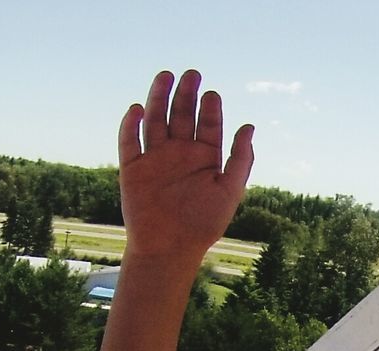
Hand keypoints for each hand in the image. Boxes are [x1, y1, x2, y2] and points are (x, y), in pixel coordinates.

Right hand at [118, 69, 253, 264]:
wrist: (170, 248)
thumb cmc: (204, 224)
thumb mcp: (229, 191)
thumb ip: (240, 159)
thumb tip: (250, 126)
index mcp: (205, 160)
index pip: (208, 127)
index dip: (210, 110)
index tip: (212, 94)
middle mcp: (180, 155)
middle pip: (181, 117)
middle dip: (186, 96)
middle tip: (192, 75)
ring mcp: (155, 159)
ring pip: (155, 121)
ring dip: (159, 99)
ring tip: (166, 76)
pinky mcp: (132, 167)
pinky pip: (128, 141)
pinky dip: (130, 124)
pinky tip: (137, 109)